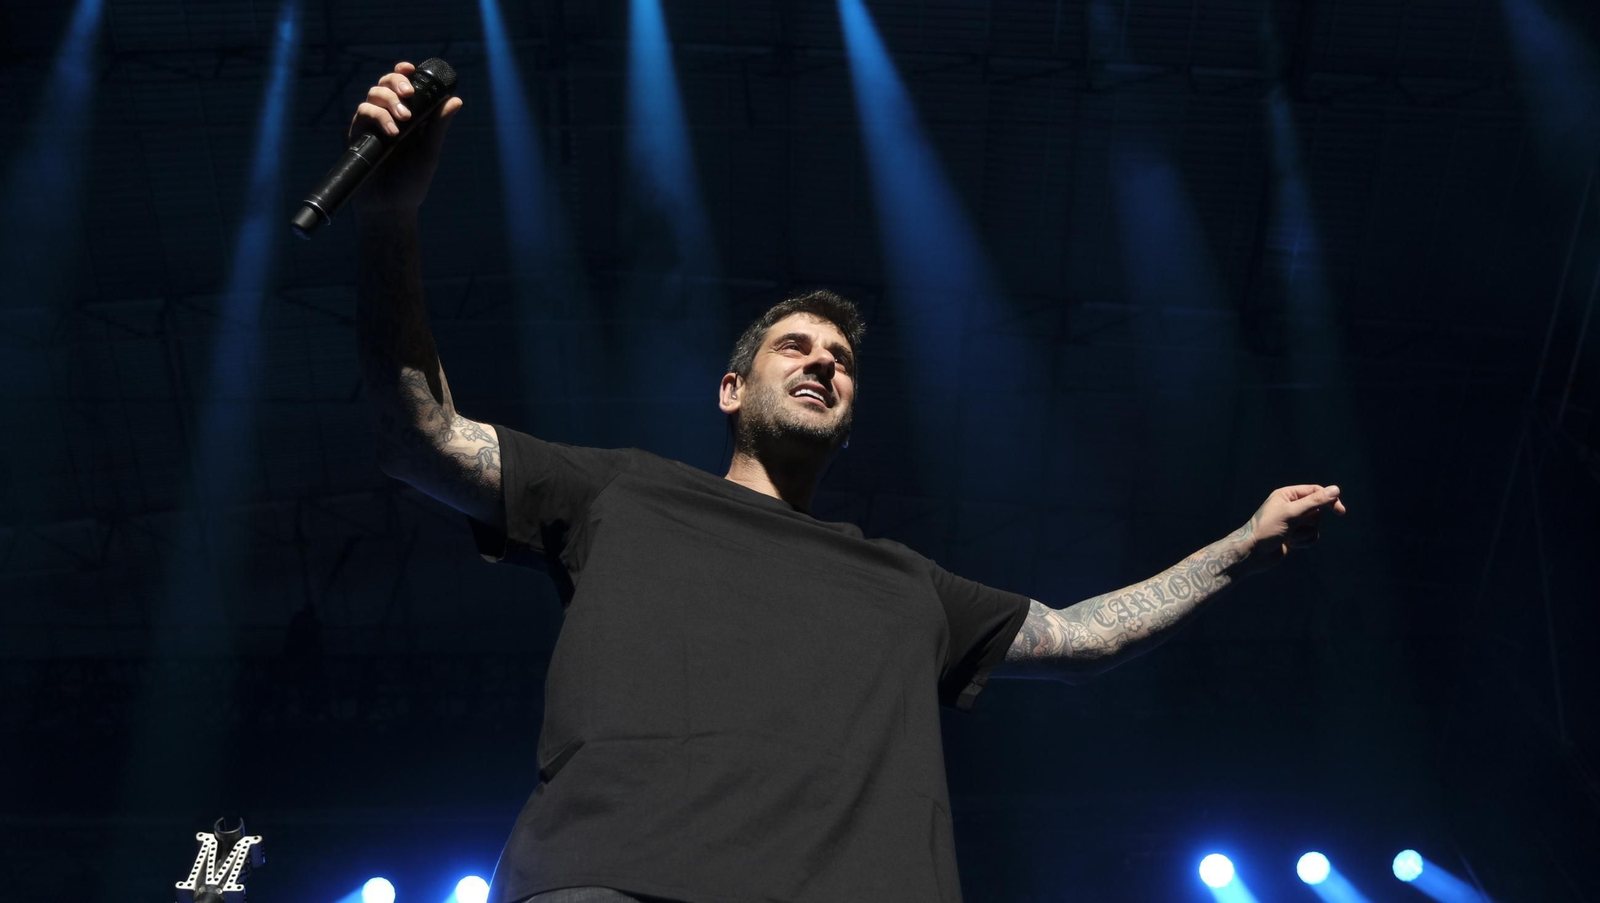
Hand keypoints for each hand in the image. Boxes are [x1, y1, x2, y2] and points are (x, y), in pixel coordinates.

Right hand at [348, 61, 465, 215]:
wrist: (390, 208)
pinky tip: (392, 133)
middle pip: (386, 83)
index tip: (411, 68)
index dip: (404, 73)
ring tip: (404, 120)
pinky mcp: (358, 134)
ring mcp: (372, 125)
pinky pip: (363, 112)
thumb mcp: (430, 152)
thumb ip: (438, 126)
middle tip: (409, 95)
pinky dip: (379, 117)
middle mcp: (389, 117)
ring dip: (389, 101)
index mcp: (409, 118)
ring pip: (374, 94)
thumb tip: (456, 100)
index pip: (404, 87)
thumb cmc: (411, 183)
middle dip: (396, 81)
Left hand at [1236, 483, 1347, 574]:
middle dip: (1309, 522)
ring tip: (1288, 537)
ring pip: (1316, 525)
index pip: (1315, 491)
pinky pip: (1312, 537)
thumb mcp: (1291, 513)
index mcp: (1287, 495)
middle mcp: (1291, 506)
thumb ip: (1314, 501)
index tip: (1340, 511)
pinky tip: (1290, 544)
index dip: (1329, 500)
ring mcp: (1294, 522)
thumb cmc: (1267, 529)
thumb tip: (1336, 490)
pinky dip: (1304, 542)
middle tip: (1293, 527)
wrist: (1253, 554)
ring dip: (1304, 534)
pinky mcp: (1296, 536)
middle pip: (1318, 510)